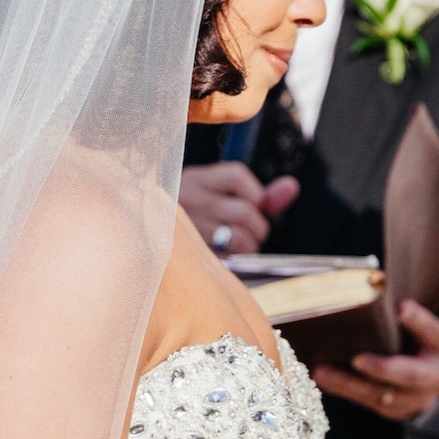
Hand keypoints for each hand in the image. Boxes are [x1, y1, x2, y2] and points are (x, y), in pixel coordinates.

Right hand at [178, 162, 298, 254]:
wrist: (146, 238)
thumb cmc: (196, 216)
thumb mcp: (219, 196)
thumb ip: (259, 194)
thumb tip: (292, 186)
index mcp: (195, 180)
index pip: (237, 175)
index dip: (255, 194)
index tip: (253, 204)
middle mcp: (187, 201)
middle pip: (244, 212)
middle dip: (257, 227)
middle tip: (249, 234)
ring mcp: (185, 230)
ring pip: (239, 239)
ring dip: (248, 248)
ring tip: (237, 248)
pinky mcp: (188, 258)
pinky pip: (227, 262)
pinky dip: (234, 263)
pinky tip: (226, 260)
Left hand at [314, 300, 438, 421]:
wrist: (427, 373)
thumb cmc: (420, 337)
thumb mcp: (425, 324)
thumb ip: (412, 317)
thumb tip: (392, 306)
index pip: (436, 333)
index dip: (419, 322)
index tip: (400, 308)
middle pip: (411, 375)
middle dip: (384, 368)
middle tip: (357, 359)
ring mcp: (418, 400)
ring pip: (382, 395)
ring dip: (350, 384)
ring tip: (322, 372)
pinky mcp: (395, 411)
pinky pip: (368, 402)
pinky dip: (345, 389)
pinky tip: (322, 378)